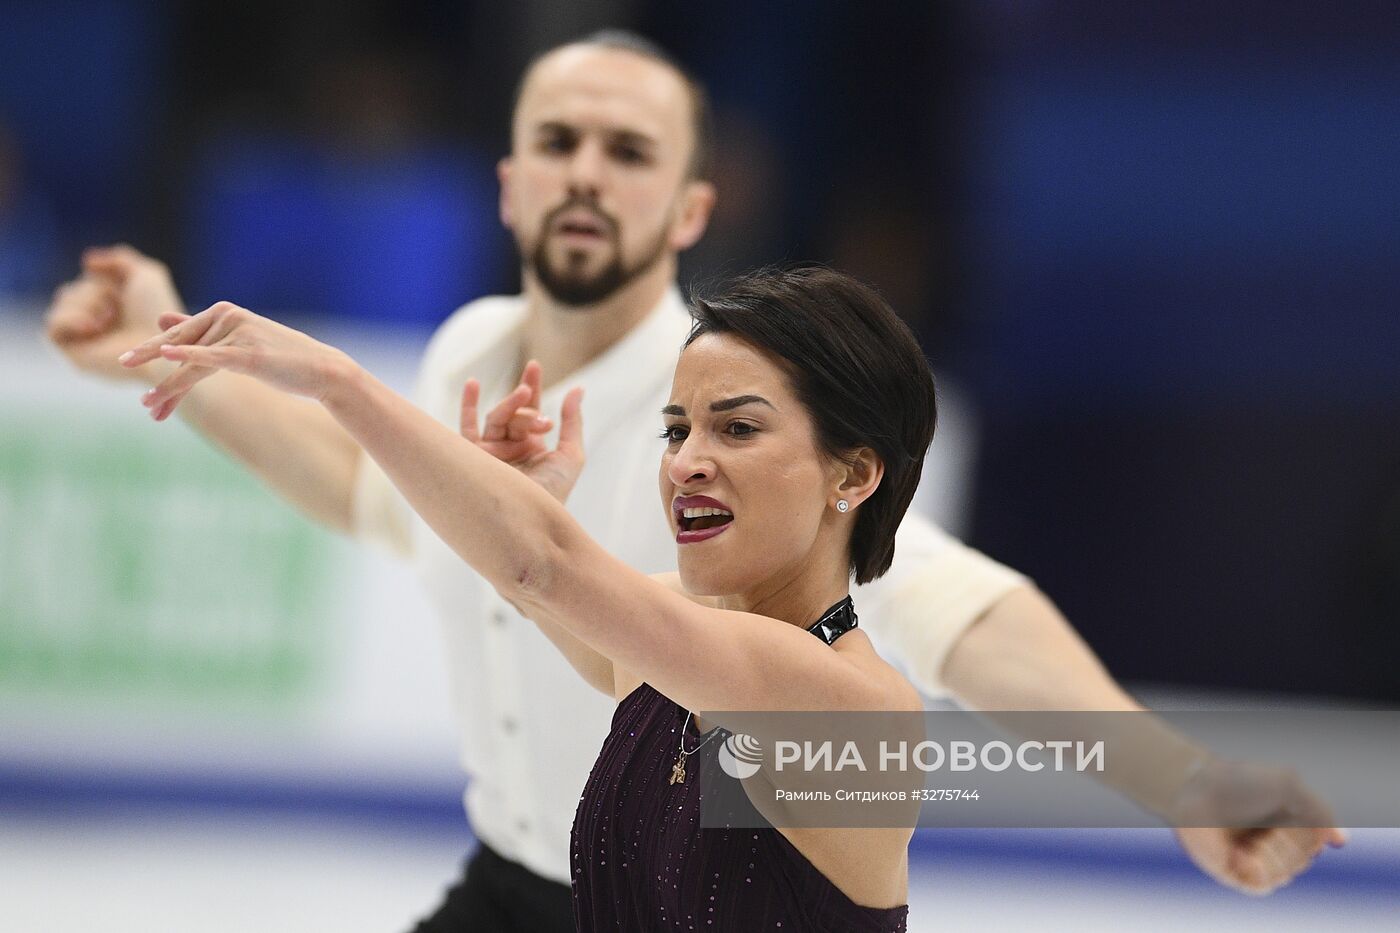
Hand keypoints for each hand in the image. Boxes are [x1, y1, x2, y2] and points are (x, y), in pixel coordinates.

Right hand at [45, 244, 184, 381]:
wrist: (157, 346)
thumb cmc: (157, 313)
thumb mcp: (147, 275)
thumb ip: (120, 258)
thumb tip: (87, 261)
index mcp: (111, 307)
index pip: (88, 279)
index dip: (104, 279)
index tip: (123, 290)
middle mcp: (94, 322)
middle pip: (73, 287)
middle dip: (96, 290)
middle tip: (117, 308)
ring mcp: (82, 337)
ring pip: (62, 300)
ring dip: (87, 302)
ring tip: (108, 318)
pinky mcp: (73, 352)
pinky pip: (52, 325)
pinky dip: (70, 319)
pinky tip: (92, 326)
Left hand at [120, 301, 355, 419]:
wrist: (324, 371)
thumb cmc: (284, 359)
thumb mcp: (238, 341)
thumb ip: (199, 330)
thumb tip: (162, 319)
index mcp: (223, 311)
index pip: (182, 335)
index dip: (156, 354)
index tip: (130, 367)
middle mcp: (228, 316)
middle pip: (180, 344)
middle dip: (149, 358)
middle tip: (121, 365)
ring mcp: (238, 333)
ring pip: (192, 364)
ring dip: (169, 386)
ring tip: (149, 404)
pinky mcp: (248, 353)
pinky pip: (211, 357)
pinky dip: (188, 357)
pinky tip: (168, 356)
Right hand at [460, 359, 583, 503]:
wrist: (533, 516)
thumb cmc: (555, 492)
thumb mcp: (571, 454)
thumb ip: (572, 421)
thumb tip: (577, 389)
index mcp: (531, 445)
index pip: (530, 410)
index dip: (531, 387)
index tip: (534, 366)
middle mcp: (509, 447)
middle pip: (514, 413)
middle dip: (527, 405)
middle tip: (537, 406)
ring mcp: (491, 452)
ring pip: (496, 418)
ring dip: (509, 404)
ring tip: (523, 393)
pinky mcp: (474, 458)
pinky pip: (466, 429)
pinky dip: (468, 406)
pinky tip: (472, 384)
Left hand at [1170, 758, 1346, 893]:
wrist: (1194, 791)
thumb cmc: (1238, 783)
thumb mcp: (1287, 787)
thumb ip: (1320, 812)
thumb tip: (1340, 841)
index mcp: (1287, 819)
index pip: (1316, 840)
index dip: (1310, 834)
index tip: (1296, 818)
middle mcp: (1272, 839)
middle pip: (1302, 859)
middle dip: (1288, 845)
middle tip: (1267, 830)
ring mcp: (1253, 856)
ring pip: (1284, 874)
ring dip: (1271, 858)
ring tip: (1250, 843)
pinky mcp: (1235, 871)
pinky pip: (1261, 885)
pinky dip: (1255, 871)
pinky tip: (1239, 856)